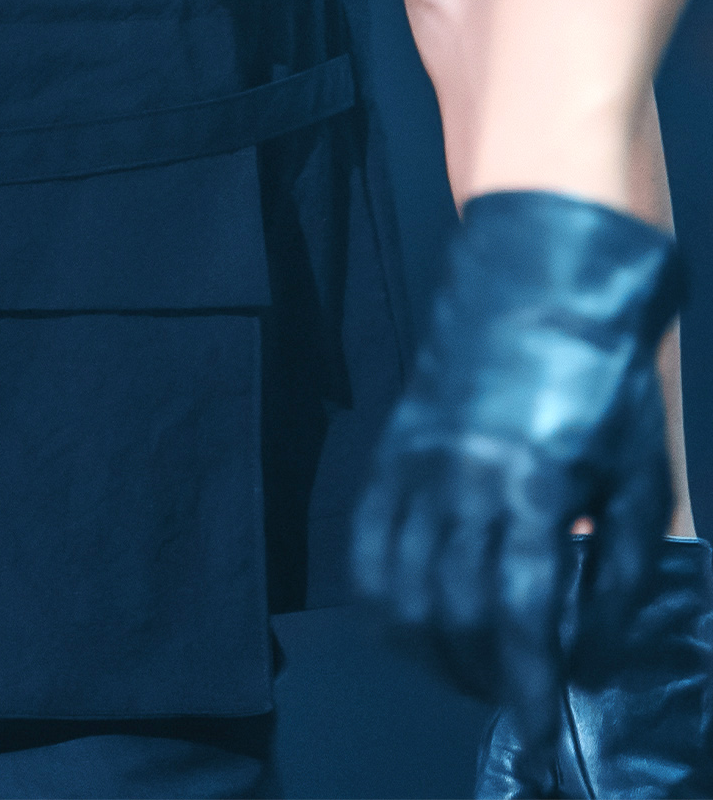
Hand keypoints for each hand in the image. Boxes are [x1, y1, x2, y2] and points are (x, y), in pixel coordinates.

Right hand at [352, 190, 686, 774]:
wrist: (543, 275)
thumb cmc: (602, 372)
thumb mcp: (641, 474)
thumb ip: (619, 569)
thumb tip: (590, 642)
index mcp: (533, 484)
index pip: (523, 619)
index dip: (527, 689)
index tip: (535, 734)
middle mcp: (463, 477)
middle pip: (456, 615)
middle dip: (485, 678)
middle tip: (515, 696)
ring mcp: (417, 459)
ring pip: (400, 589)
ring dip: (432, 650)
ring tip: (470, 666)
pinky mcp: (393, 445)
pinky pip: (368, 542)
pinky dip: (384, 596)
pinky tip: (416, 617)